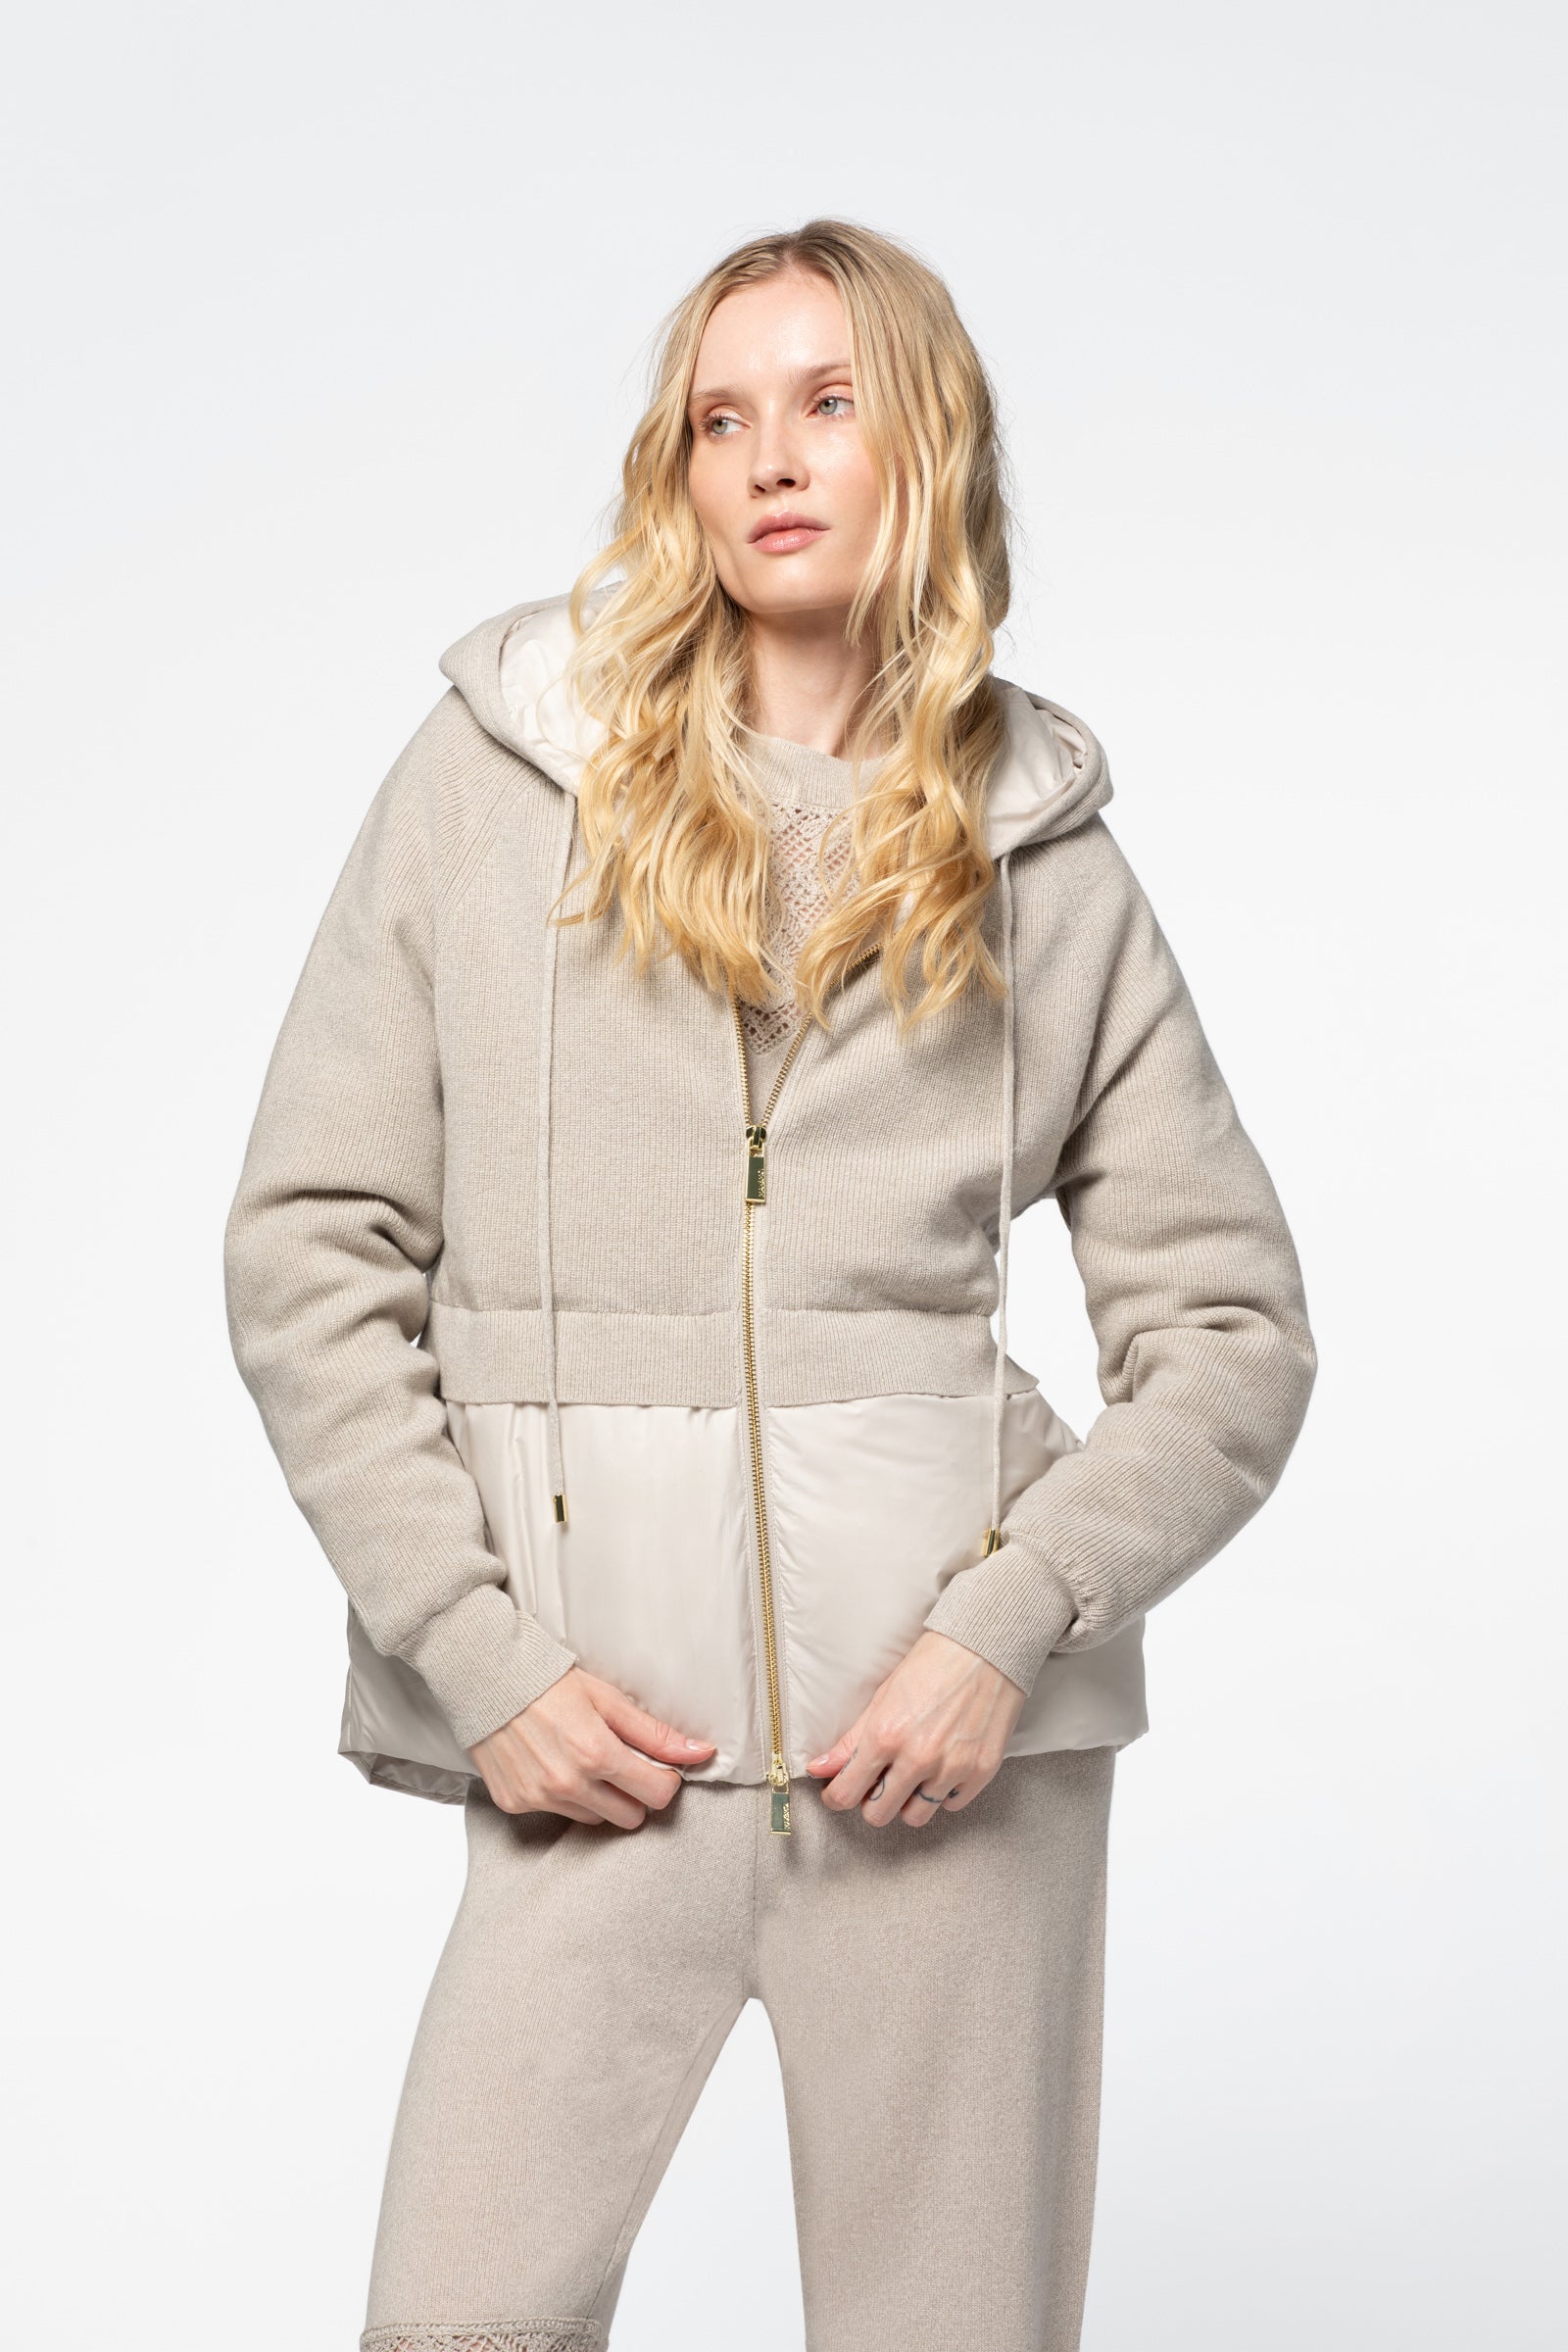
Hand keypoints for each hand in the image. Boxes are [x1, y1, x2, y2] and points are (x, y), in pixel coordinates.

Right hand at [468, 1666, 717, 1827]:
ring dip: (598, 1797)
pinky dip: (562, 1796)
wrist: (485, 1677)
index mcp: (596, 1755)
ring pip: (593, 1818)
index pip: (656, 1796)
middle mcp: (567, 1784)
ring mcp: (538, 1798)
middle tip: (622, 1764)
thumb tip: (700, 1753)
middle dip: (633, 1795)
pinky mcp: (515, 1803)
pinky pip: (556, 1814)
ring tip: (582, 1760)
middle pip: (628, 1817)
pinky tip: (552, 1764)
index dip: (665, 1781)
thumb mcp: (608, 1699)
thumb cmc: (549, 1681)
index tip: (657, 1767)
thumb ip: (655, 1733)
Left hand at [805, 1629, 1025, 1828]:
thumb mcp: (883, 1697)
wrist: (986, 1648)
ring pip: (915, 1817)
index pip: (846, 1793)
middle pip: (878, 1815)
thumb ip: (850, 1741)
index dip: (837, 1796)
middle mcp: (918, 1758)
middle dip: (872, 1802)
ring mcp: (952, 1767)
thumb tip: (818, 1768)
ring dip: (908, 1801)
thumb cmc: (932, 1665)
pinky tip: (942, 1767)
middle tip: (879, 1783)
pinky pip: (951, 1805)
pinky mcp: (981, 1771)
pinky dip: (943, 1793)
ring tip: (913, 1775)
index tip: (840, 1792)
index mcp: (885, 1735)